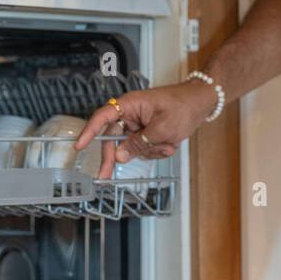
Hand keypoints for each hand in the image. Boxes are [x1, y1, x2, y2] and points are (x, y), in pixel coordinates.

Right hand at [73, 81, 215, 177]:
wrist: (201, 102)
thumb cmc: (183, 107)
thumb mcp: (162, 129)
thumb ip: (139, 144)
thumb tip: (120, 156)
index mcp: (130, 105)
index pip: (102, 118)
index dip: (89, 132)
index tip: (79, 146)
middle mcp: (130, 114)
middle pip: (112, 139)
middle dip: (116, 157)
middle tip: (105, 177)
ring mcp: (138, 124)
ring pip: (131, 147)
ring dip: (149, 151)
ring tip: (168, 143)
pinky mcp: (146, 132)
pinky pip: (143, 148)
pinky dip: (156, 150)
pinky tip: (170, 143)